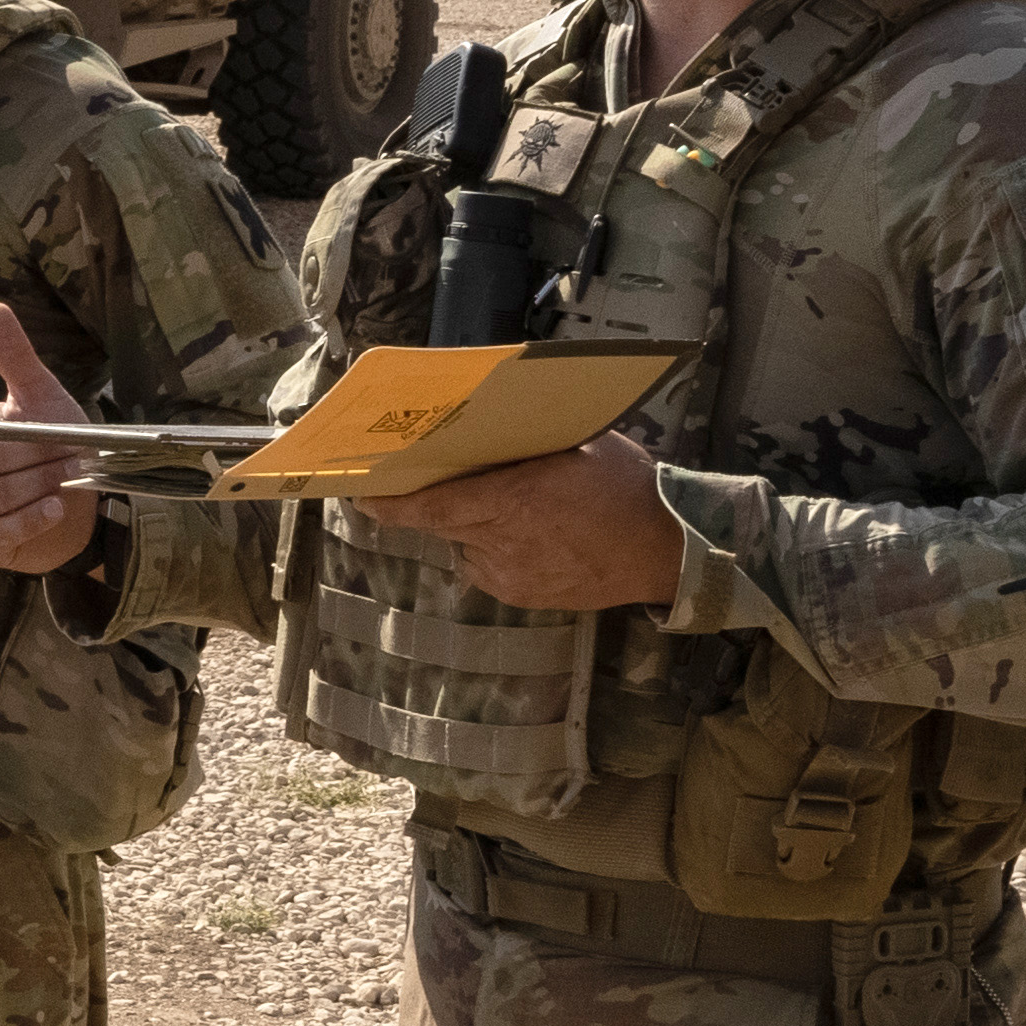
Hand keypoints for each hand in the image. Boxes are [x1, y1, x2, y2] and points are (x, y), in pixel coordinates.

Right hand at [0, 295, 108, 576]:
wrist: (79, 505)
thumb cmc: (53, 446)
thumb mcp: (40, 399)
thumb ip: (14, 358)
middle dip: (32, 454)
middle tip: (74, 449)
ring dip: (40, 483)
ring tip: (73, 473)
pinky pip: (1, 531)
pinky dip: (32, 519)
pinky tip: (56, 508)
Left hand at [381, 428, 686, 610]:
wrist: (666, 550)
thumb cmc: (626, 486)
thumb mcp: (577, 445)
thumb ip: (524, 445)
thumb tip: (482, 430)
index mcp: (513, 500)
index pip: (432, 505)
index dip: (389, 503)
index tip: (360, 494)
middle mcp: (503, 542)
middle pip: (440, 525)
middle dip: (419, 507)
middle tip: (400, 488)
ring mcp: (512, 574)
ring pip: (465, 545)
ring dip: (470, 525)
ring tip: (508, 506)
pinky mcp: (524, 595)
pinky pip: (488, 567)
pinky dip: (493, 548)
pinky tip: (528, 535)